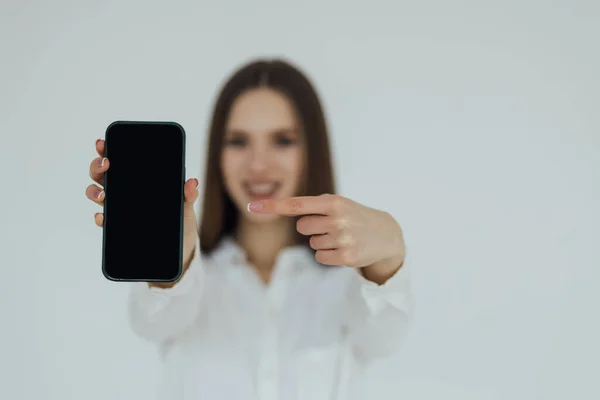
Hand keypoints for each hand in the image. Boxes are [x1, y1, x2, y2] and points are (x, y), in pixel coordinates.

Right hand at [85, 139, 199, 270]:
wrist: (179, 250)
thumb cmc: (181, 221)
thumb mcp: (185, 207)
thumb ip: (188, 194)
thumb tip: (192, 182)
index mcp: (139, 180)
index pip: (120, 161)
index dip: (107, 150)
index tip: (103, 142)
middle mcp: (124, 191)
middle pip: (102, 174)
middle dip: (97, 166)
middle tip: (105, 164)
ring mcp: (119, 209)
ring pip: (97, 194)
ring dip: (93, 191)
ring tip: (103, 195)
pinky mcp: (118, 228)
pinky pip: (103, 220)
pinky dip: (100, 217)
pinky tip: (102, 217)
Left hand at [248, 194, 405, 270]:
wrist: (386, 234)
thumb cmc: (354, 216)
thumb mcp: (338, 204)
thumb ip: (313, 205)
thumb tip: (284, 208)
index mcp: (333, 202)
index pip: (297, 204)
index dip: (273, 206)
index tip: (252, 206)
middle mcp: (337, 219)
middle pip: (303, 227)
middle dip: (314, 228)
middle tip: (334, 226)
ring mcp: (343, 238)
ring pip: (312, 243)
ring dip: (324, 242)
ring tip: (343, 237)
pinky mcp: (346, 257)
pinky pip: (320, 257)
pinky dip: (329, 254)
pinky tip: (344, 248)